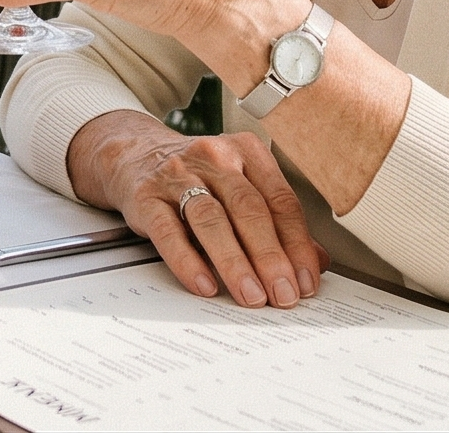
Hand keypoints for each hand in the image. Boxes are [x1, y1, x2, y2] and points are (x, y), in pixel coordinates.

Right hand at [68, 110, 324, 308]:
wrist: (133, 155)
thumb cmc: (197, 178)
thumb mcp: (239, 187)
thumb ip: (277, 222)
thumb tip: (316, 262)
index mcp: (246, 152)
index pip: (280, 200)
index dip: (297, 244)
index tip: (306, 281)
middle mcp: (214, 156)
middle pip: (249, 208)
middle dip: (270, 256)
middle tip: (284, 294)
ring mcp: (177, 174)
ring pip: (212, 219)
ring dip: (235, 262)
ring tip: (252, 296)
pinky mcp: (146, 195)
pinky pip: (168, 231)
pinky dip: (188, 261)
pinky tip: (205, 284)